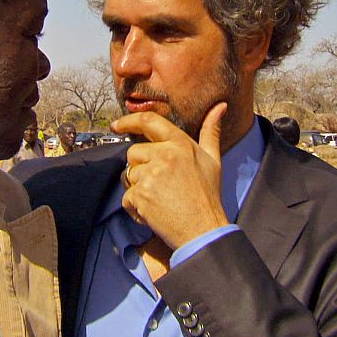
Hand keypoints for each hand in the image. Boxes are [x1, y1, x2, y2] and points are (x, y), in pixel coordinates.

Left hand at [112, 102, 228, 249]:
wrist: (203, 229)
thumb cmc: (208, 195)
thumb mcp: (213, 159)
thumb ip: (211, 131)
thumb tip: (219, 107)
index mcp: (180, 144)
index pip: (149, 121)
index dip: (129, 120)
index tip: (117, 125)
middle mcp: (165, 155)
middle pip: (133, 153)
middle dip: (140, 168)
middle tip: (160, 185)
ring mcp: (151, 175)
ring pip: (128, 175)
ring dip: (138, 188)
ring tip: (160, 199)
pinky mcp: (141, 195)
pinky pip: (127, 197)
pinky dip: (136, 207)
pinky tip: (154, 211)